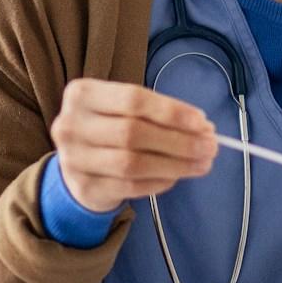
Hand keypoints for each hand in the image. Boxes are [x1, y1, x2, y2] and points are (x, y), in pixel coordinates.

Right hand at [49, 79, 216, 212]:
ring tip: (202, 163)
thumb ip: (158, 114)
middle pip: (134, 132)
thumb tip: (202, 128)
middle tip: (210, 146)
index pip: (133, 99)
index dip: (171, 111)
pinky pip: (130, 187)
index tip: (202, 121)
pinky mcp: (84, 188)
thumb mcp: (123, 109)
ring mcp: (73, 159)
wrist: (74, 164)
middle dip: (179, 140)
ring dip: (175, 164)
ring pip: (133, 163)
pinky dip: (159, 182)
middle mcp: (71, 124)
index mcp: (82, 94)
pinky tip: (176, 177)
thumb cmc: (108, 127)